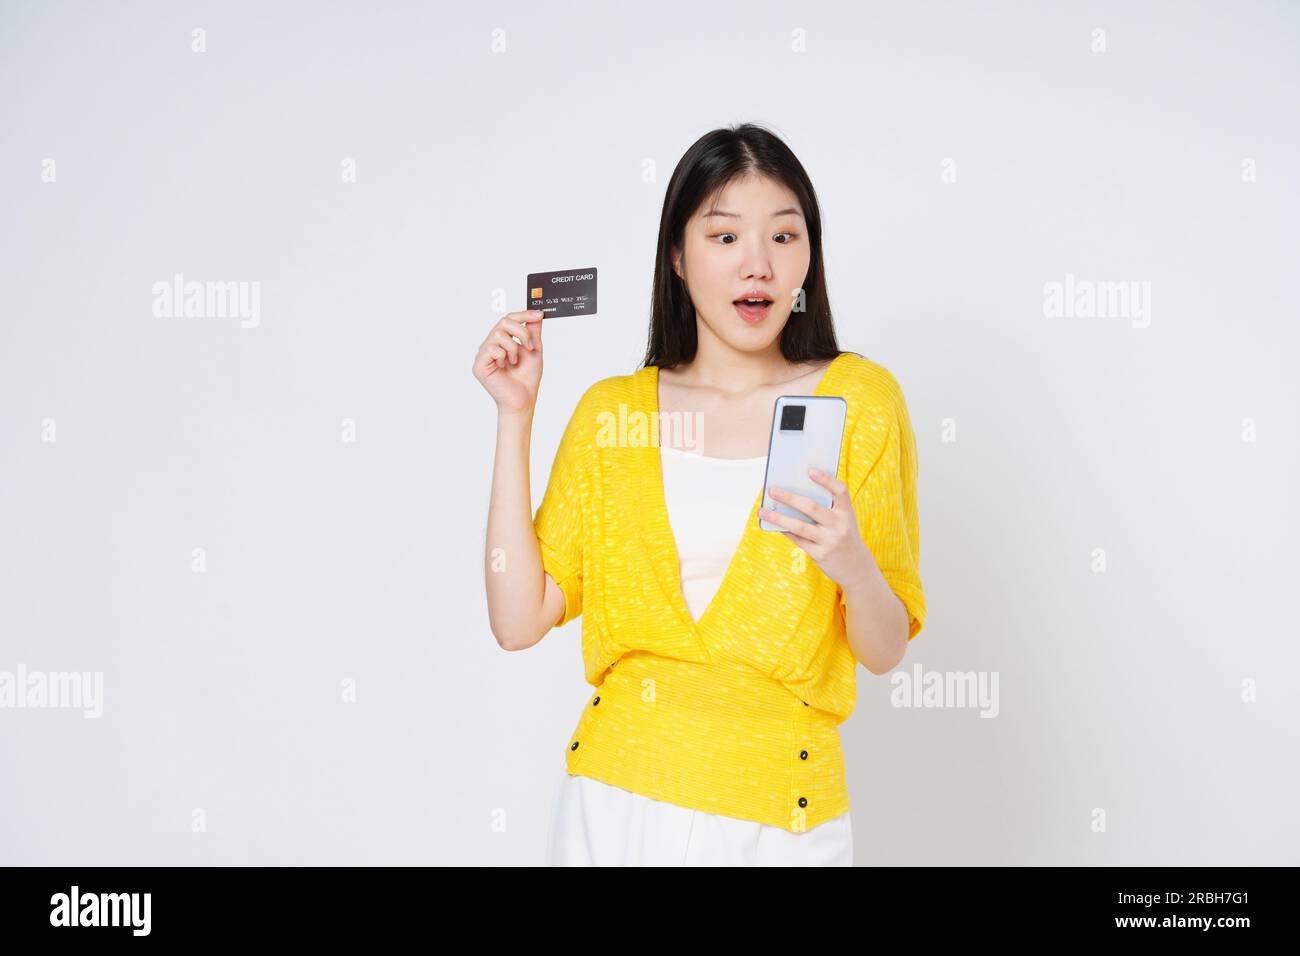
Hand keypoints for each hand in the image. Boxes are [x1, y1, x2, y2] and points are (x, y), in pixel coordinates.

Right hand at [473, 310, 544, 413]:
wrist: (523, 399)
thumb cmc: (527, 379)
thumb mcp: (534, 350)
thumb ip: (533, 332)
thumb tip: (536, 314)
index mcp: (502, 341)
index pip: (509, 320)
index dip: (523, 315)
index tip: (539, 315)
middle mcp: (491, 345)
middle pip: (504, 322)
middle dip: (521, 332)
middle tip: (530, 347)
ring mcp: (483, 354)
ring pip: (498, 334)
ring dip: (513, 348)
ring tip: (515, 362)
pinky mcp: (479, 365)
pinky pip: (491, 348)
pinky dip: (503, 356)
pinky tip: (504, 366)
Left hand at [757, 468, 874, 588]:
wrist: (856, 567)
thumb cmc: (843, 535)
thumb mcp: (842, 520)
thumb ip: (826, 508)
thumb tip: (793, 495)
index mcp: (847, 512)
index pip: (840, 491)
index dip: (826, 480)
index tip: (810, 471)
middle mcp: (840, 525)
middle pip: (812, 508)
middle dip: (789, 498)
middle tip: (772, 490)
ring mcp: (830, 541)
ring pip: (799, 526)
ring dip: (778, 518)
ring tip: (762, 511)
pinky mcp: (820, 554)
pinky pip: (797, 539)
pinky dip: (784, 530)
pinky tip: (772, 524)